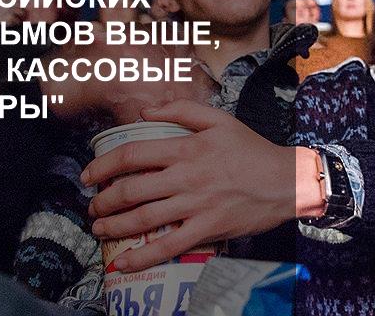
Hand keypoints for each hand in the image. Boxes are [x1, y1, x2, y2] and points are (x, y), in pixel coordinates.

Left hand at [81, 99, 317, 271]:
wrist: (286, 181)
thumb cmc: (252, 150)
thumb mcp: (220, 120)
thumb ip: (181, 109)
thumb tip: (145, 112)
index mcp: (187, 148)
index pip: (133, 155)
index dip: (103, 165)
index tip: (89, 175)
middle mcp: (187, 177)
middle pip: (131, 189)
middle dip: (103, 201)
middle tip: (93, 206)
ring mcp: (196, 205)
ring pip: (143, 218)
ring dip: (114, 226)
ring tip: (100, 229)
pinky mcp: (207, 228)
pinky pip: (169, 246)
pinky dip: (143, 257)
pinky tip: (123, 264)